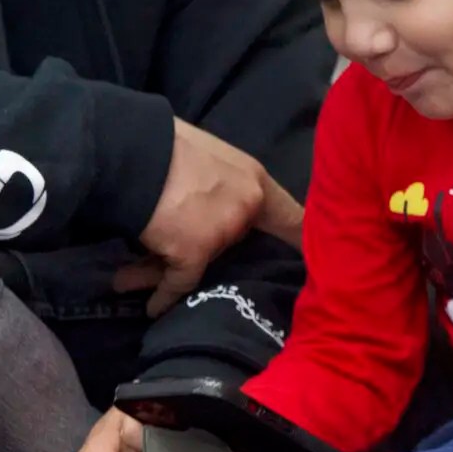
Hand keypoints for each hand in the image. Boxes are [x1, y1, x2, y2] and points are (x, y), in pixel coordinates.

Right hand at [140, 120, 303, 317]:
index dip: (303, 242)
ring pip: (203, 262)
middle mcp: (246, 207)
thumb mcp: (205, 154)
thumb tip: (208, 200)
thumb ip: (220, 181)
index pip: (292, 218)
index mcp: (253, 180)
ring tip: (139, 279)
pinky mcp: (192, 253)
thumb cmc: (160, 145)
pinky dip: (163, 295)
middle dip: (212, 250)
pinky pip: (179, 283)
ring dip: (171, 270)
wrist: (125, 150)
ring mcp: (222, 232)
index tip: (328, 263)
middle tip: (187, 251)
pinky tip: (153, 306)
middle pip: (236, 243)